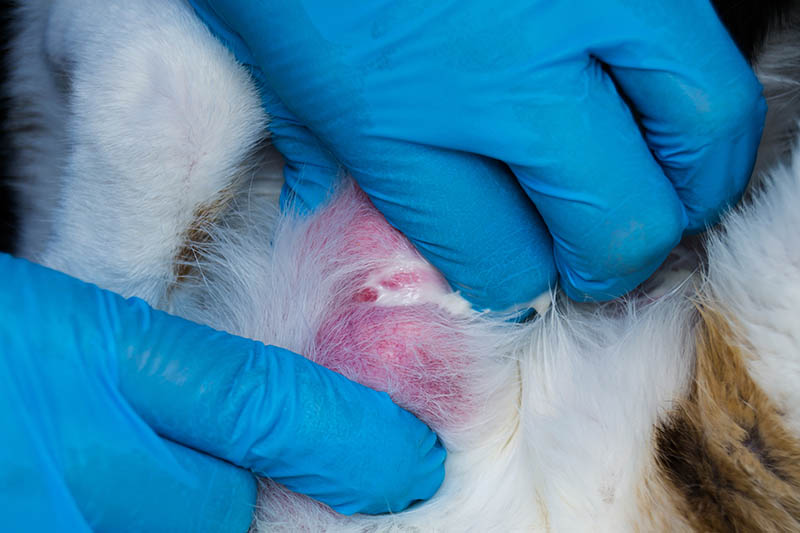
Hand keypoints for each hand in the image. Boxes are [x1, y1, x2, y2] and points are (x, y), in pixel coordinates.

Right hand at [0, 253, 444, 529]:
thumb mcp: (69, 316)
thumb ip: (160, 362)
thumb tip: (258, 410)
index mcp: (98, 357)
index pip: (265, 405)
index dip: (354, 439)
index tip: (412, 461)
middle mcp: (77, 452)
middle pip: (221, 508)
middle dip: (238, 500)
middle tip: (225, 475)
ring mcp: (45, 514)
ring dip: (177, 519)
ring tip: (137, 478)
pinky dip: (136, 525)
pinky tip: (106, 495)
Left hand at [189, 0, 764, 307]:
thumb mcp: (277, 74)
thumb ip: (328, 162)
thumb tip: (357, 226)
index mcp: (399, 127)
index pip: (505, 262)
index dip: (516, 283)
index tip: (516, 272)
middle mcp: (504, 78)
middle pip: (615, 224)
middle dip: (610, 264)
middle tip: (594, 260)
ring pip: (699, 129)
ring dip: (686, 186)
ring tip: (652, 194)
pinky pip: (706, 38)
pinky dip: (692, 95)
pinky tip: (656, 110)